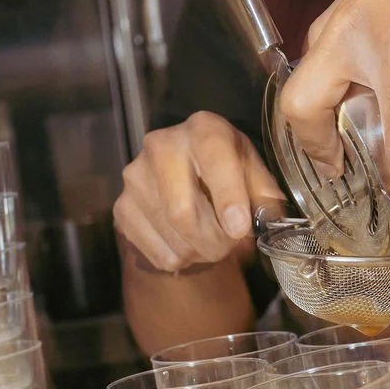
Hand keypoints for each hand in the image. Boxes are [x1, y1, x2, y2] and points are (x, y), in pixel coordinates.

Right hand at [113, 112, 284, 272]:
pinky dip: (183, 259)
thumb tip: (267, 223)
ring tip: (213, 243)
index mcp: (203, 129)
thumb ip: (264, 195)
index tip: (239, 228)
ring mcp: (135, 178)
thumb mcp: (251, 170)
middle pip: (183, 211)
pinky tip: (190, 243)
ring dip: (202, 252)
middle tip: (231, 247)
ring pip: (173, 236)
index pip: (213, 159)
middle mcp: (161, 146)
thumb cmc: (224, 168)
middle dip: (215, 240)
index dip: (228, 197)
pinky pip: (158, 252)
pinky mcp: (122, 208)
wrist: (182, 173)